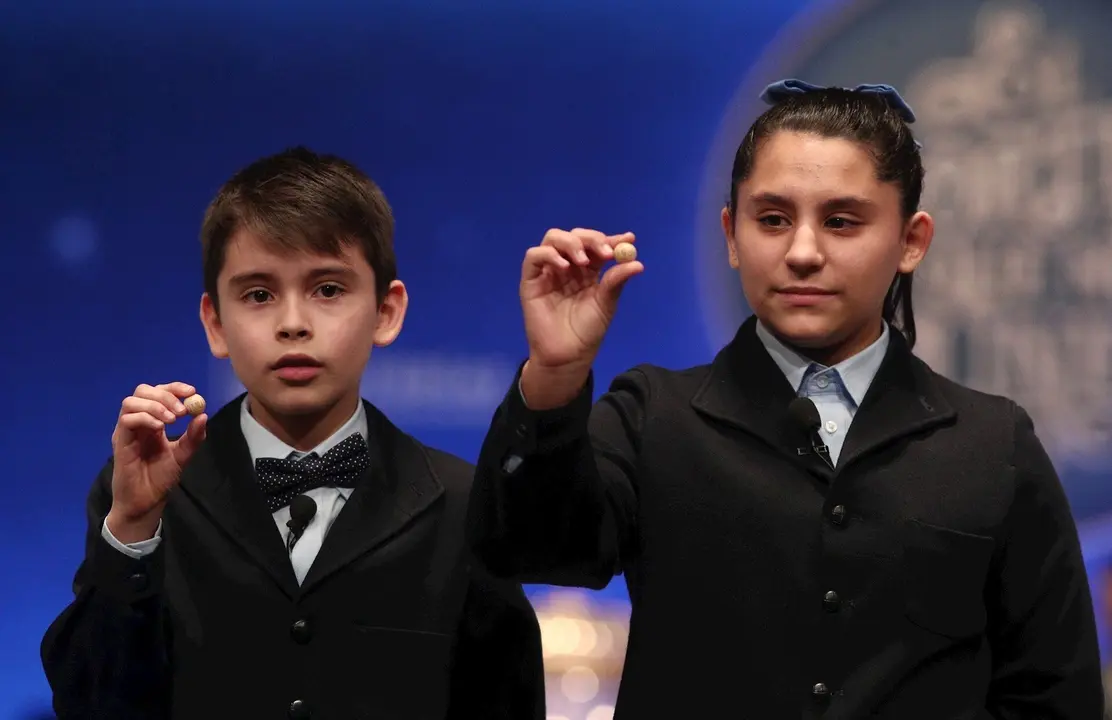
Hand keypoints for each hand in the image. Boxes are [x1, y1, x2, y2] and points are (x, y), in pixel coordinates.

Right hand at [106, 382, 206, 541]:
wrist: (147, 500)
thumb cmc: (161, 477)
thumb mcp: (183, 454)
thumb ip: (194, 436)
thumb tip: (203, 415)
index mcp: (153, 420)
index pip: (159, 392)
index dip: (174, 388)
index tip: (191, 392)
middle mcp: (138, 421)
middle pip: (143, 391)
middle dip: (164, 395)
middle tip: (182, 410)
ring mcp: (127, 430)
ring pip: (131, 402)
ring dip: (155, 405)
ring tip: (172, 420)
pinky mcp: (120, 441)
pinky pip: (126, 420)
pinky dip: (145, 418)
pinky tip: (159, 429)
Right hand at [519, 228, 642, 407]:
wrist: (567, 355)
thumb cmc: (587, 331)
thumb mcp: (606, 304)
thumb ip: (616, 281)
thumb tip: (637, 263)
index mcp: (588, 270)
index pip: (597, 245)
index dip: (611, 239)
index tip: (627, 239)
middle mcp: (568, 266)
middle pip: (575, 236)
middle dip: (591, 239)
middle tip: (605, 252)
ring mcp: (548, 271)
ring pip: (553, 239)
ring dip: (570, 243)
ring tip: (583, 261)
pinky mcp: (531, 280)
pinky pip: (534, 256)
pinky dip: (549, 254)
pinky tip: (564, 268)